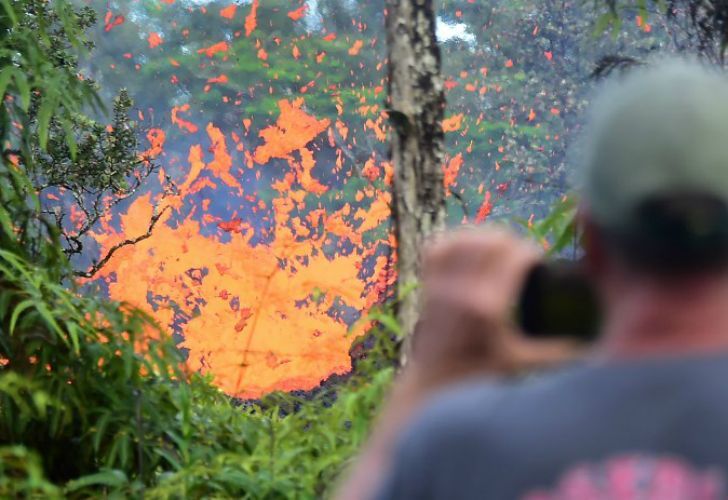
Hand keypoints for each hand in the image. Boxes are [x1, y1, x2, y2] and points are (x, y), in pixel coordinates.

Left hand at [409, 226, 579, 387]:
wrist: (434, 380)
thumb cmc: (480, 374)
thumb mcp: (521, 362)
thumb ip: (556, 353)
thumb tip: (593, 346)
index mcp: (488, 305)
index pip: (516, 255)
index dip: (532, 253)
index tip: (539, 265)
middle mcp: (462, 290)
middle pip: (493, 240)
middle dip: (513, 243)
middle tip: (522, 258)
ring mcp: (442, 284)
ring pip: (466, 238)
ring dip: (486, 238)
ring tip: (500, 251)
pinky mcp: (428, 283)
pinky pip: (439, 246)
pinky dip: (456, 241)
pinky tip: (470, 247)